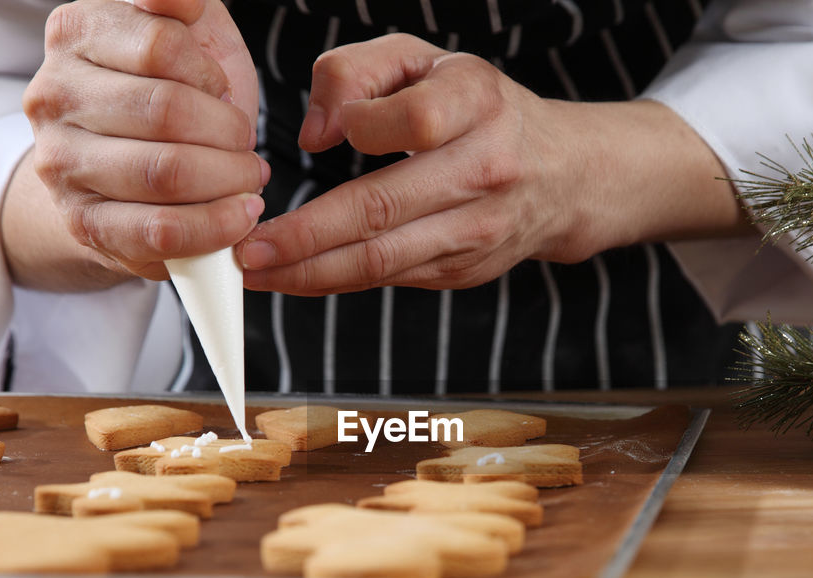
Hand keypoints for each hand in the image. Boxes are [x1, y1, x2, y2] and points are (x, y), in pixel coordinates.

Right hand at [21, 0, 265, 281]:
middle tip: (246, 143)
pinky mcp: (85, 223)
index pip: (161, 45)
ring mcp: (62, 163)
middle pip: (167, 111)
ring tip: (248, 177)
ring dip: (230, 179)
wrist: (127, 165)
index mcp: (76, 32)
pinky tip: (240, 215)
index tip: (219, 89)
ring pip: (166, 172)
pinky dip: (215, 226)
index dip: (209, 74)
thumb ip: (177, 3)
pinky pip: (160, 230)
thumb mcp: (185, 29)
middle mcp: (54, 95)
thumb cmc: (171, 89)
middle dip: (228, 132)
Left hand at [235, 33, 745, 295]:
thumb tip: (315, 133)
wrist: (565, 175)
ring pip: (382, 259)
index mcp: (478, 103)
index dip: (358, 127)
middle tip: (246, 247)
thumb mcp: (427, 60)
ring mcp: (477, 229)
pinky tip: (294, 277)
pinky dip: (335, 281)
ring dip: (310, 272)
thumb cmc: (480, 109)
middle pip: (383, 208)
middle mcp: (485, 169)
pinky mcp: (464, 269)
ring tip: (255, 272)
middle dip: (304, 235)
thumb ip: (358, 71)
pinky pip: (389, 278)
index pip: (412, 121)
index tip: (313, 139)